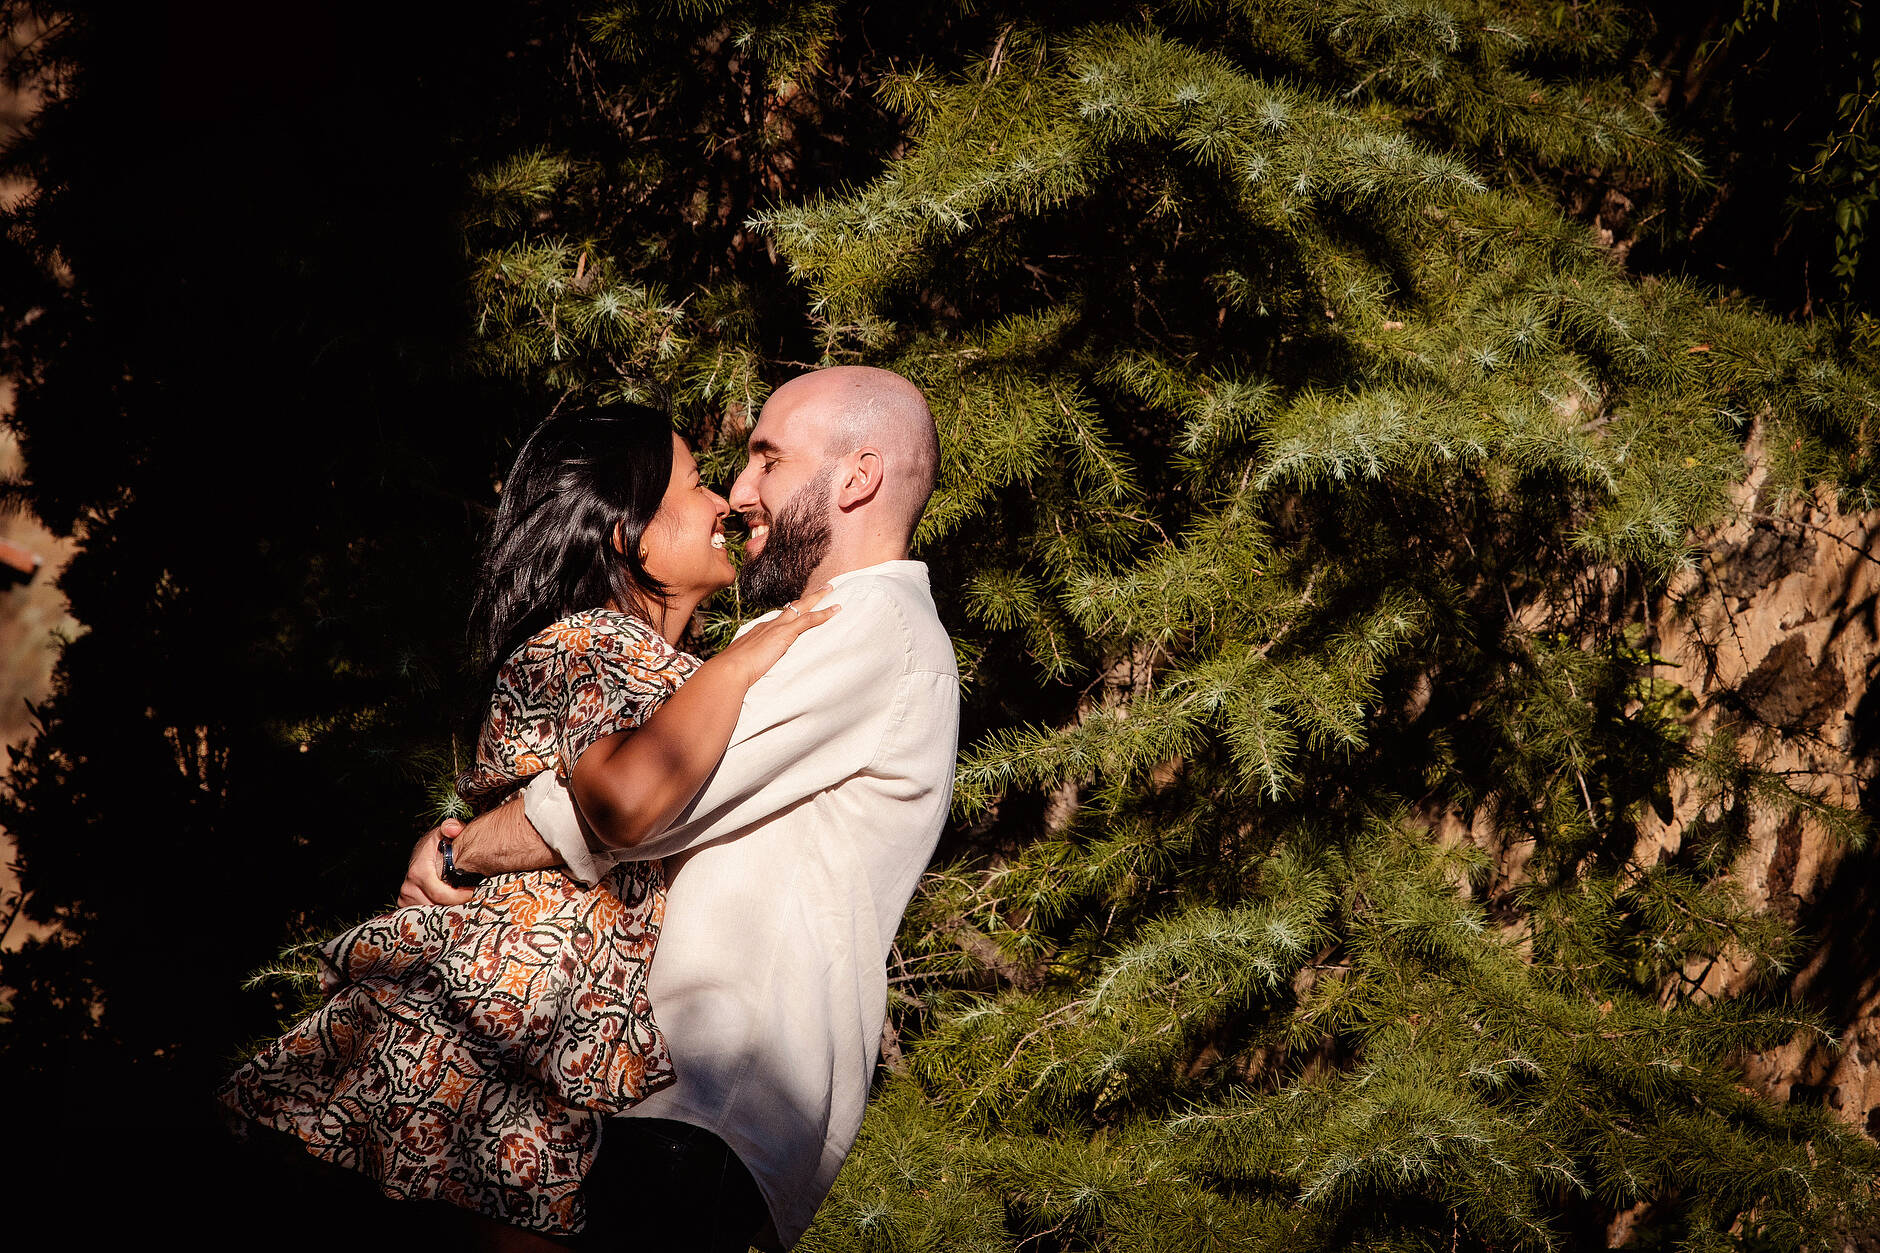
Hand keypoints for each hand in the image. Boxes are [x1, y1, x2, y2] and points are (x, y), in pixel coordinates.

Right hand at [398, 819, 474, 906]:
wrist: (422, 855)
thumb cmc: (436, 846)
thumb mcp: (444, 833)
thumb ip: (452, 827)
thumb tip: (453, 829)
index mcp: (418, 871)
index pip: (439, 893)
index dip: (456, 896)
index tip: (471, 892)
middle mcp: (408, 887)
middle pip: (436, 906)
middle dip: (454, 904)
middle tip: (469, 898)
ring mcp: (406, 897)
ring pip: (431, 913)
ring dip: (447, 909)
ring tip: (460, 900)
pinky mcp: (406, 905)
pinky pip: (425, 916)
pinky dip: (437, 912)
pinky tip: (448, 904)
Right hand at [717, 584, 840, 685]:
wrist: (730, 670)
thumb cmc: (733, 672)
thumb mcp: (744, 665)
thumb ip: (750, 663)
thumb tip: (750, 670)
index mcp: (759, 631)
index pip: (779, 618)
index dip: (790, 612)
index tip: (797, 607)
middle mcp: (768, 625)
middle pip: (792, 606)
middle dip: (808, 597)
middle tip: (822, 588)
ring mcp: (777, 627)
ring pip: (802, 607)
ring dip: (818, 597)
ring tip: (831, 588)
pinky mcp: (784, 633)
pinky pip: (808, 619)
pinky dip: (823, 614)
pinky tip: (835, 610)